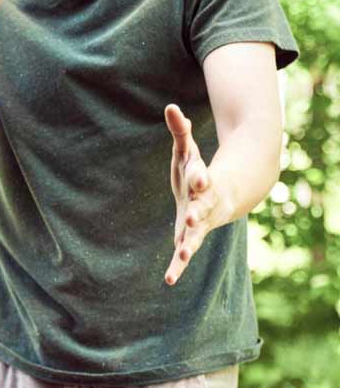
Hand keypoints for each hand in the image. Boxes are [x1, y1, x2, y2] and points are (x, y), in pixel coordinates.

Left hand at [164, 104, 219, 285]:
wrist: (219, 199)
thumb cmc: (197, 172)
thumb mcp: (187, 151)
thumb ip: (180, 131)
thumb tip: (170, 107)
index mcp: (203, 181)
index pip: (201, 177)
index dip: (199, 176)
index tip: (199, 176)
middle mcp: (205, 204)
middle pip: (202, 207)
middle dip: (197, 210)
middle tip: (190, 216)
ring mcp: (201, 223)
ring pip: (196, 234)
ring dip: (189, 243)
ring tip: (182, 253)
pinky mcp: (192, 238)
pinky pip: (185, 253)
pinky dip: (177, 266)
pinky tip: (168, 281)